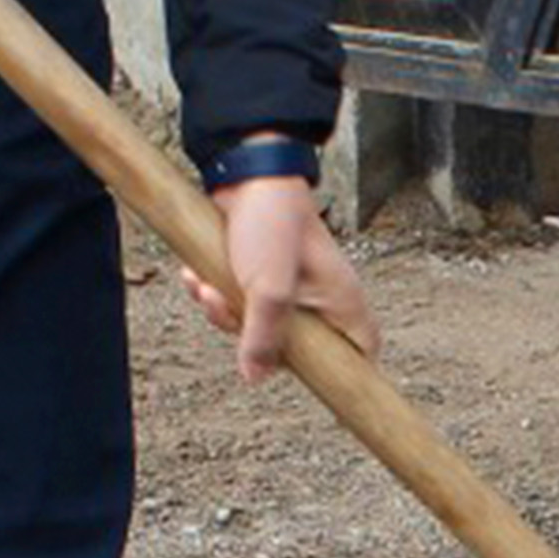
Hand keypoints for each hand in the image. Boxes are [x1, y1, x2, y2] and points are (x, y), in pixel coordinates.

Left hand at [180, 170, 369, 379]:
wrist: (245, 173)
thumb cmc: (272, 221)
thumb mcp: (268, 288)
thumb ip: (264, 337)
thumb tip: (255, 376)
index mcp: (341, 302)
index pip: (360, 353)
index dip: (346, 374)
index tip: (321, 384)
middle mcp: (321, 298)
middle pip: (295, 349)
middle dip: (252, 336)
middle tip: (231, 309)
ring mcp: (292, 287)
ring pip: (260, 327)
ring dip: (223, 310)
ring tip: (207, 284)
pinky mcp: (262, 275)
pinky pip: (240, 303)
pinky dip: (215, 292)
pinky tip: (197, 274)